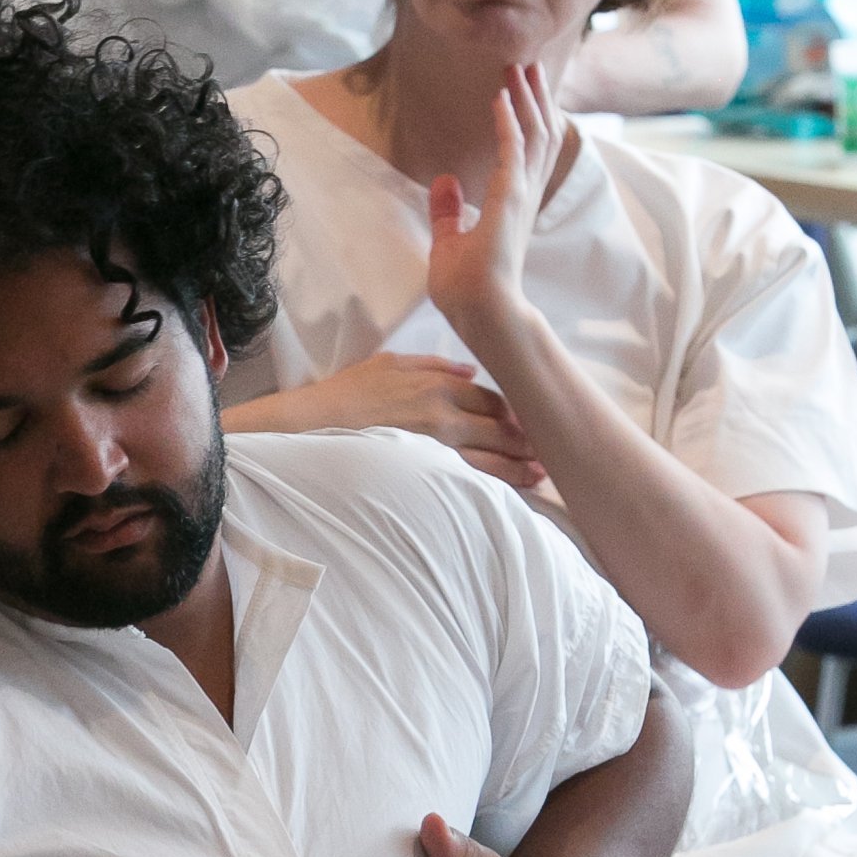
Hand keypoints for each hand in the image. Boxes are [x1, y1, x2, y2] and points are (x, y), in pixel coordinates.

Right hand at [265, 351, 544, 488]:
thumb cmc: (344, 396)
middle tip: (548, 451)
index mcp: (437, 385)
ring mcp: (434, 447)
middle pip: (499, 428)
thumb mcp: (388, 363)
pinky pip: (467, 481)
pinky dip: (493, 486)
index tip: (526, 422)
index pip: (490, 398)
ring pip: (490, 458)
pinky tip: (510, 493)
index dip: (512, 411)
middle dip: (525, 440)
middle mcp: (443, 415)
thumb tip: (471, 369)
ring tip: (540, 476)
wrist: (308, 428)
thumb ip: (433, 364)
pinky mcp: (422, 474)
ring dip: (519, 467)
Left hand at [423, 67, 560, 349]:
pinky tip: (500, 98)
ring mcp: (520, 197)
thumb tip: (444, 180)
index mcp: (512, 204)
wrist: (481, 316)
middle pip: (539, 135)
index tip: (515, 88)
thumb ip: (447, 212)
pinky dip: (508, 123)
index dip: (524, 117)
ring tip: (519, 68)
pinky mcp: (511, 202)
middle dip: (534, 98)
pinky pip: (512, 153)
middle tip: (527, 64)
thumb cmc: (467, 291)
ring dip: (526, 100)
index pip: (525, 151)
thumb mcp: (448, 243)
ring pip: (534, 136)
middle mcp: (523, 195)